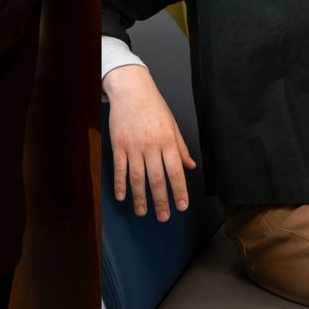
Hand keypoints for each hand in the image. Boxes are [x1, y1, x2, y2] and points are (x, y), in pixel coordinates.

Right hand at [103, 64, 195, 221]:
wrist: (132, 90)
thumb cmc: (154, 106)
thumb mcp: (172, 125)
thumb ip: (181, 147)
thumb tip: (190, 166)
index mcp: (168, 141)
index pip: (176, 171)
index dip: (179, 191)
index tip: (182, 206)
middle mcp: (151, 146)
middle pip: (157, 179)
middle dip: (161, 201)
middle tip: (163, 217)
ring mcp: (133, 146)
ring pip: (138, 177)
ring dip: (140, 197)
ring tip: (143, 212)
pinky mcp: (118, 145)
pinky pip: (120, 169)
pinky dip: (120, 184)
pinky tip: (122, 197)